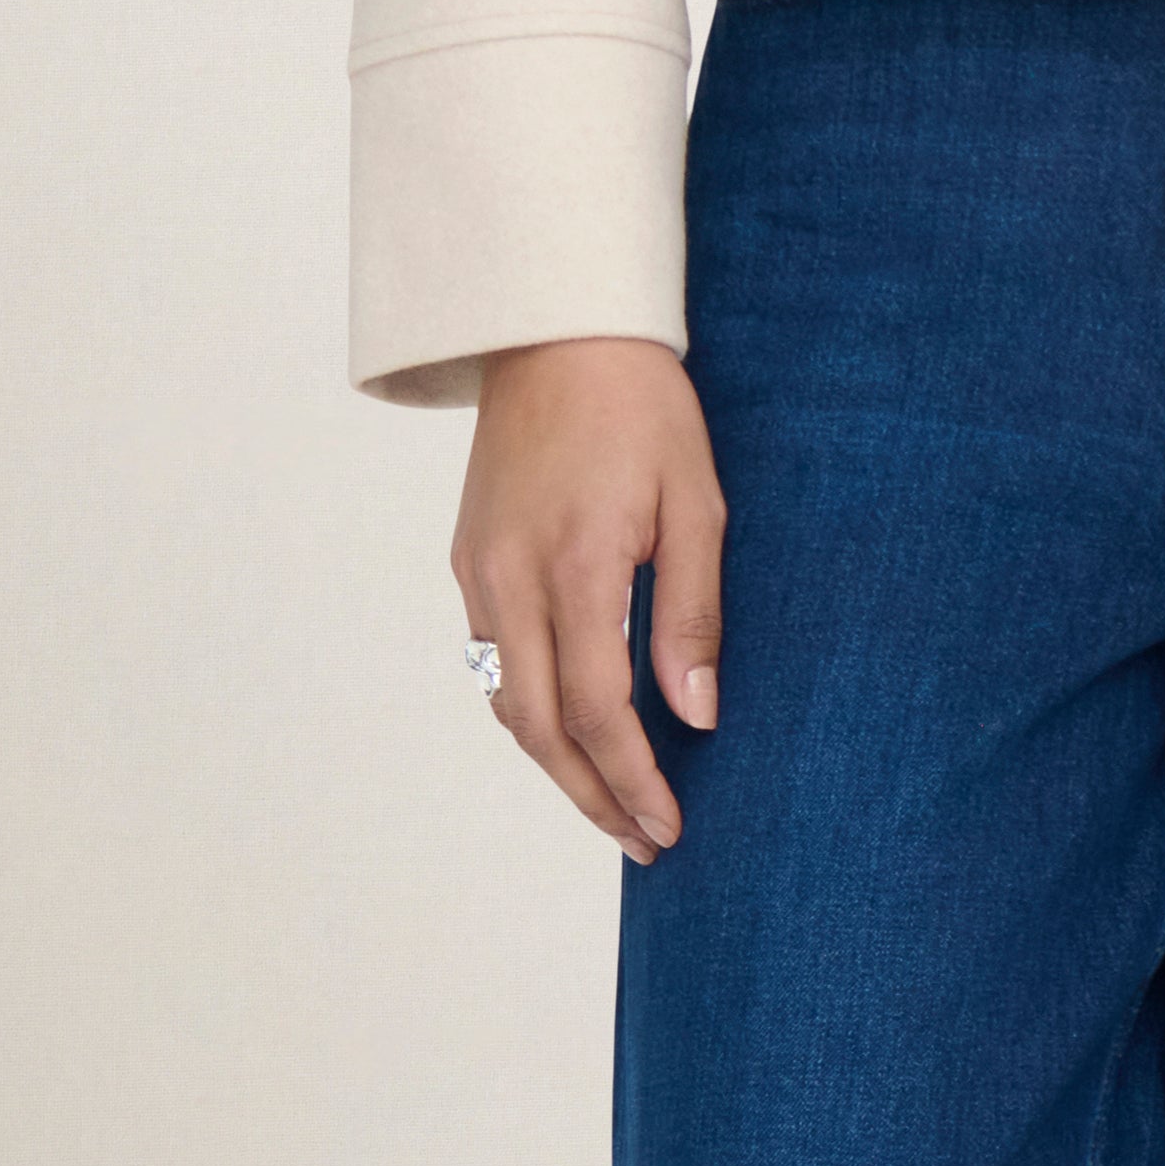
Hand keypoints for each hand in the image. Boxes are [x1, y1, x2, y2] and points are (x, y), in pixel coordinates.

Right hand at [452, 335, 725, 863]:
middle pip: (538, 729)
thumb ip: (692, 611)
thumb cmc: (642, 404)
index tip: (669, 825)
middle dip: (591, 796)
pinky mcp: (468, 557)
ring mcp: (480, 571)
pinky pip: (491, 658)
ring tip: (612, 798)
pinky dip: (528, 708)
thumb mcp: (695, 499)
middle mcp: (511, 579)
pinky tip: (571, 723)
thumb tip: (696, 715)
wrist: (558, 326)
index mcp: (577, 565)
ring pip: (505, 702)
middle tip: (643, 838)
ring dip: (555, 762)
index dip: (631, 779)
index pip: (597, 711)